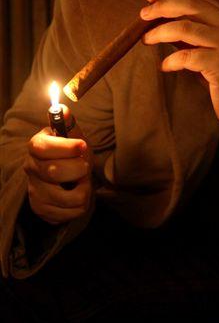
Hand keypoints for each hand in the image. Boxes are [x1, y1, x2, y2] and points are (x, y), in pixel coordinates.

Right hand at [23, 105, 93, 224]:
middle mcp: (30, 168)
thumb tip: (62, 108)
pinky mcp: (42, 210)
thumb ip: (69, 124)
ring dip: (84, 191)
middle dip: (79, 170)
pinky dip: (81, 206)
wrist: (69, 178)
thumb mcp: (74, 137)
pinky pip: (69, 214)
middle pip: (55, 172)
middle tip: (85, 167)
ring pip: (66, 198)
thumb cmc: (72, 153)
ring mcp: (34, 191)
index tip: (82, 146)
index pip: (42, 147)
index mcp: (36, 146)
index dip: (65, 147)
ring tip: (83, 183)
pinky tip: (77, 196)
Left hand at [141, 0, 218, 139]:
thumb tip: (159, 19)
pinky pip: (188, 57)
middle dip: (162, 7)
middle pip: (190, 5)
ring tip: (146, 39)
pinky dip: (171, 60)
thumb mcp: (209, 48)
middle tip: (143, 15)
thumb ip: (190, 32)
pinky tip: (165, 66)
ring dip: (160, 32)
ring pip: (185, 28)